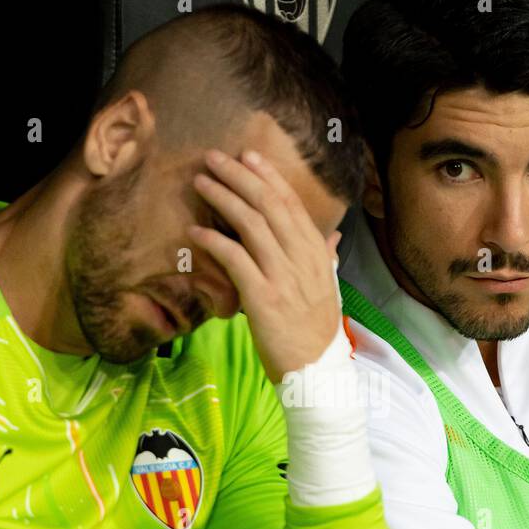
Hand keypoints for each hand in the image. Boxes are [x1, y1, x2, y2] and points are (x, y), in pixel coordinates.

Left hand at [187, 148, 342, 382]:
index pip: (292, 204)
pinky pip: (234, 259)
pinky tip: (195, 230)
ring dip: (222, 198)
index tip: (249, 156)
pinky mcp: (262, 298)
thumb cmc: (317, 332)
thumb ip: (328, 258)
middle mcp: (303, 259)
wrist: (316, 373)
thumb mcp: (329, 289)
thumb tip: (333, 236)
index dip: (269, 177)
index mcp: (318, 254)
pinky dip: (214, 241)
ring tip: (200, 181)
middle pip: (269, 205)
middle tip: (214, 157)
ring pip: (251, 224)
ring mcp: (283, 277)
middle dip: (240, 176)